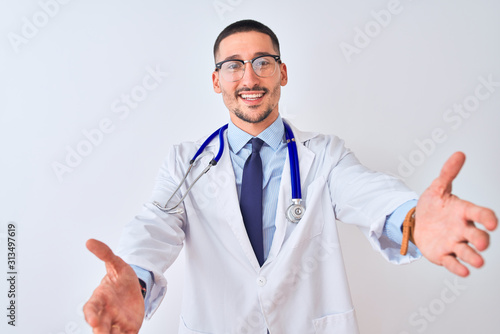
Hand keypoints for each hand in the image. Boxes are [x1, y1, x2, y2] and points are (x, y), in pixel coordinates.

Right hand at [83, 239, 144, 333]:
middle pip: (100, 325)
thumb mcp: (117, 263)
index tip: (92, 320)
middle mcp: (106, 312)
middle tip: (101, 333)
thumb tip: (90, 241)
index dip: (91, 315)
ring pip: (111, 333)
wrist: (136, 286)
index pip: (91, 308)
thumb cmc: (122, 278)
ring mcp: (117, 321)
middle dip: (100, 331)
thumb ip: (105, 253)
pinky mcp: (128, 328)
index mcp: (101, 297)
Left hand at [413, 152, 496, 276]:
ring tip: (478, 261)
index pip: (479, 214)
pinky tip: (463, 271)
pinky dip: (458, 267)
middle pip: (477, 235)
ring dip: (473, 257)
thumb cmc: (433, 206)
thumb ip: (448, 173)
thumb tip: (459, 154)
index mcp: (463, 212)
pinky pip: (453, 263)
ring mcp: (454, 243)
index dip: (486, 218)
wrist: (417, 221)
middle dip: (481, 239)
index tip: (491, 222)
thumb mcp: (437, 188)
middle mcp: (463, 229)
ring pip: (468, 252)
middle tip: (481, 241)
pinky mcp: (444, 255)